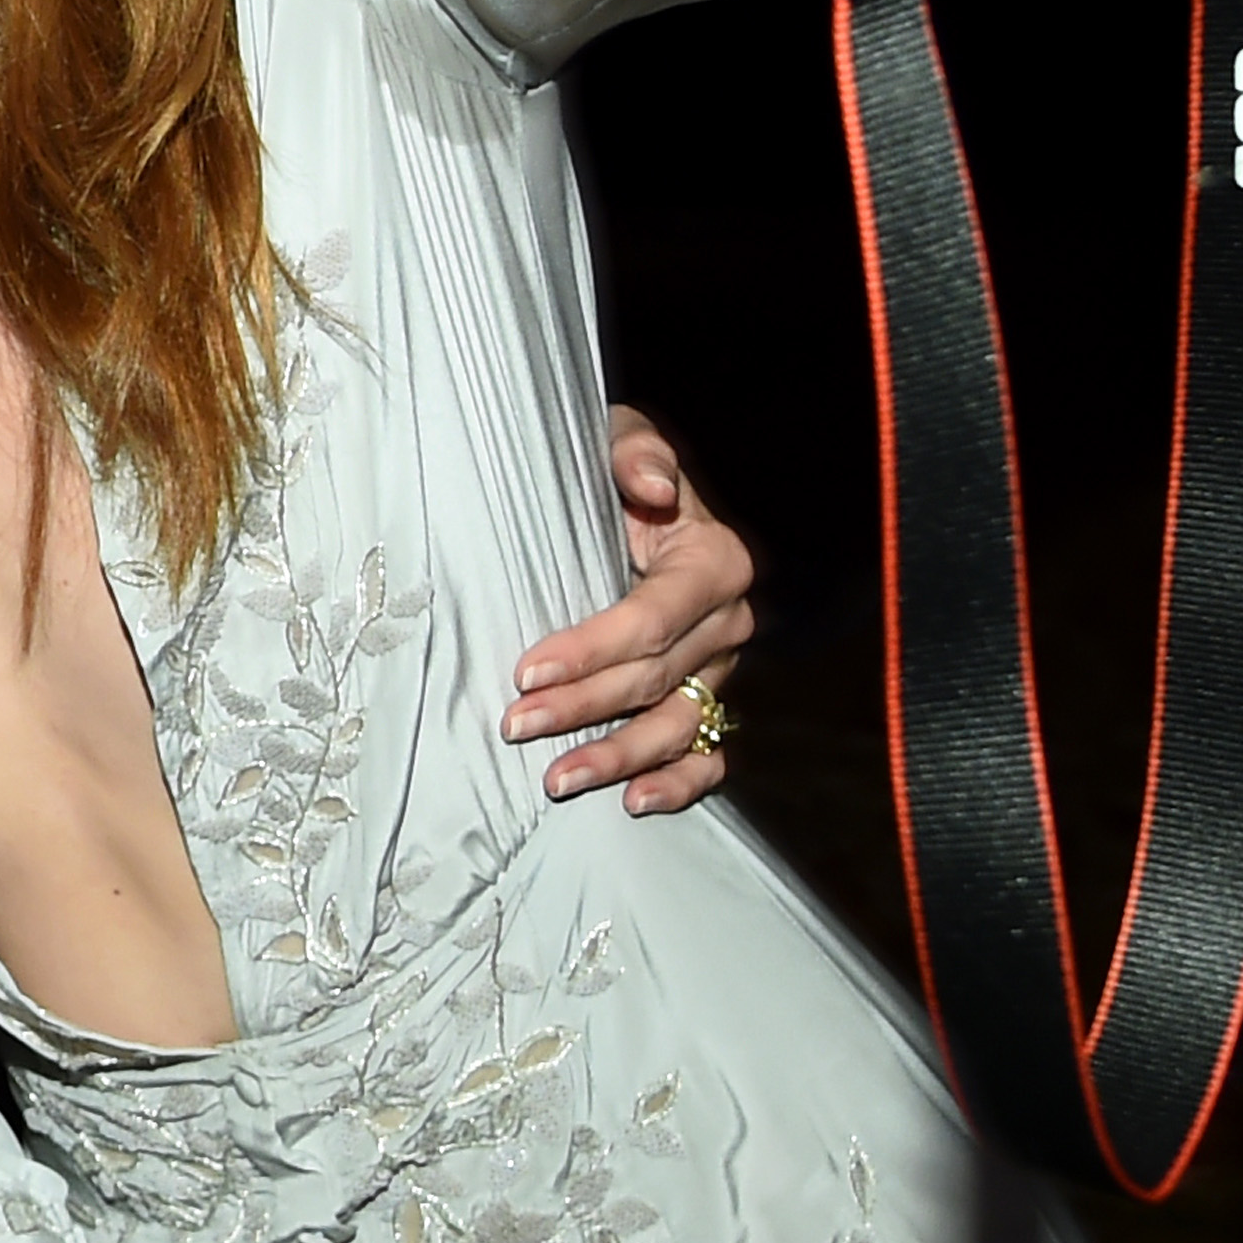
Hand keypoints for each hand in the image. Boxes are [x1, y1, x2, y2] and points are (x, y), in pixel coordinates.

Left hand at [505, 411, 749, 812]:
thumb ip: (634, 452)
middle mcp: (727, 620)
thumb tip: (650, 482)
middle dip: (583, 706)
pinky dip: (679, 782)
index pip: (652, 619)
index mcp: (714, 560)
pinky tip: (634, 802)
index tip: (527, 671)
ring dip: (619, 757)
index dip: (591, 650)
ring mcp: (721, 667)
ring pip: (678, 725)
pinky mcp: (711, 698)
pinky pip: (710, 753)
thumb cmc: (614, 470)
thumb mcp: (619, 439)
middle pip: (655, 678)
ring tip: (556, 780)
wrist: (629, 497)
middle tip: (515, 724)